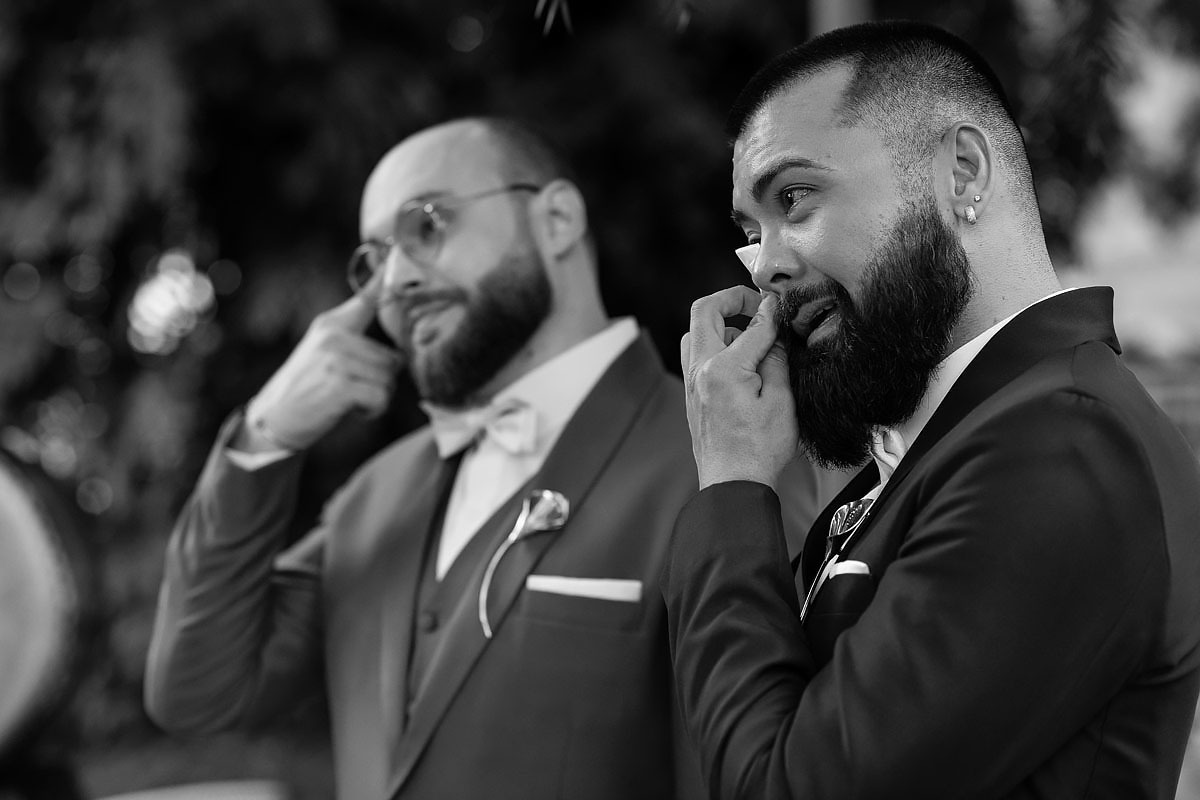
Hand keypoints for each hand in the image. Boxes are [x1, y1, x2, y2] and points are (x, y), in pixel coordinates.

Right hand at [241, 274, 403, 452]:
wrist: (273, 419)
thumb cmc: (305, 390)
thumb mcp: (324, 354)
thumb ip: (354, 343)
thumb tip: (398, 354)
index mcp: (332, 324)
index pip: (365, 299)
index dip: (384, 279)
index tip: (395, 251)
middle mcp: (335, 335)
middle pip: (392, 359)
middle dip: (379, 381)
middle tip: (349, 389)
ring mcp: (337, 357)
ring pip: (388, 381)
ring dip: (374, 398)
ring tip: (345, 399)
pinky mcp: (341, 382)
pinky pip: (380, 398)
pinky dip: (370, 411)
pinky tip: (347, 409)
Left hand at [681, 286, 797, 489]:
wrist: (733, 484)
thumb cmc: (759, 450)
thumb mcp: (782, 401)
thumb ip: (776, 359)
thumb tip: (774, 331)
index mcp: (724, 370)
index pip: (752, 326)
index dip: (773, 312)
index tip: (784, 306)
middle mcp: (700, 371)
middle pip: (704, 312)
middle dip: (731, 299)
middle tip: (755, 303)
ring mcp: (692, 382)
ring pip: (695, 333)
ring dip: (720, 324)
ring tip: (749, 335)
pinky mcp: (692, 394)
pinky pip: (697, 355)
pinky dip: (715, 345)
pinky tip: (740, 359)